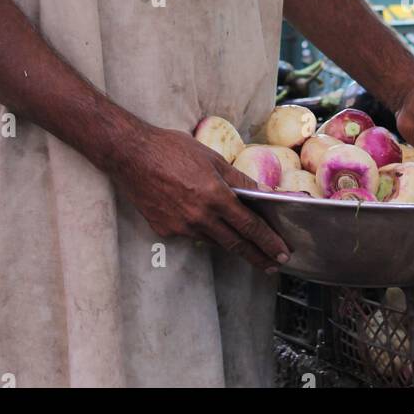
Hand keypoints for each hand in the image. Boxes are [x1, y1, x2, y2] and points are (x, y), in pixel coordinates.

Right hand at [110, 127, 290, 273]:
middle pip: (235, 243)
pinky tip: (201, 220)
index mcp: (215, 195)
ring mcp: (181, 227)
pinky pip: (191, 235)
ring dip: (231, 243)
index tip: (282, 253)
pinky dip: (202, 230)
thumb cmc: (171, 149)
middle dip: (257, 256)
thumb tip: (263, 193)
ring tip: (245, 246)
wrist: (130, 154)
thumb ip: (238, 179)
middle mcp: (200, 216)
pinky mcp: (165, 230)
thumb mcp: (211, 157)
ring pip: (214, 240)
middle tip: (272, 265)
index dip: (268, 242)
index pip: (250, 226)